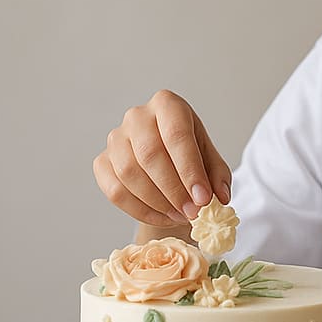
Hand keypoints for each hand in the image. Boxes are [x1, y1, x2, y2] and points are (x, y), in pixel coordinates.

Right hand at [94, 90, 232, 225]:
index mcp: (168, 105)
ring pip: (129, 173)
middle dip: (174, 190)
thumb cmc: (191, 159)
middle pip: (149, 154)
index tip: (203, 199)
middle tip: (193, 212)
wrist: (167, 166)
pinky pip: (115, 191)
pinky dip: (140, 211)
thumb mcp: (212, 162)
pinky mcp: (102, 162)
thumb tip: (219, 197)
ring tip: (180, 215)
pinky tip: (162, 217)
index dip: (190, 170)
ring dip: (157, 202)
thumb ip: (218, 177)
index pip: (176, 135)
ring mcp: (115, 138)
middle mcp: (137, 116)